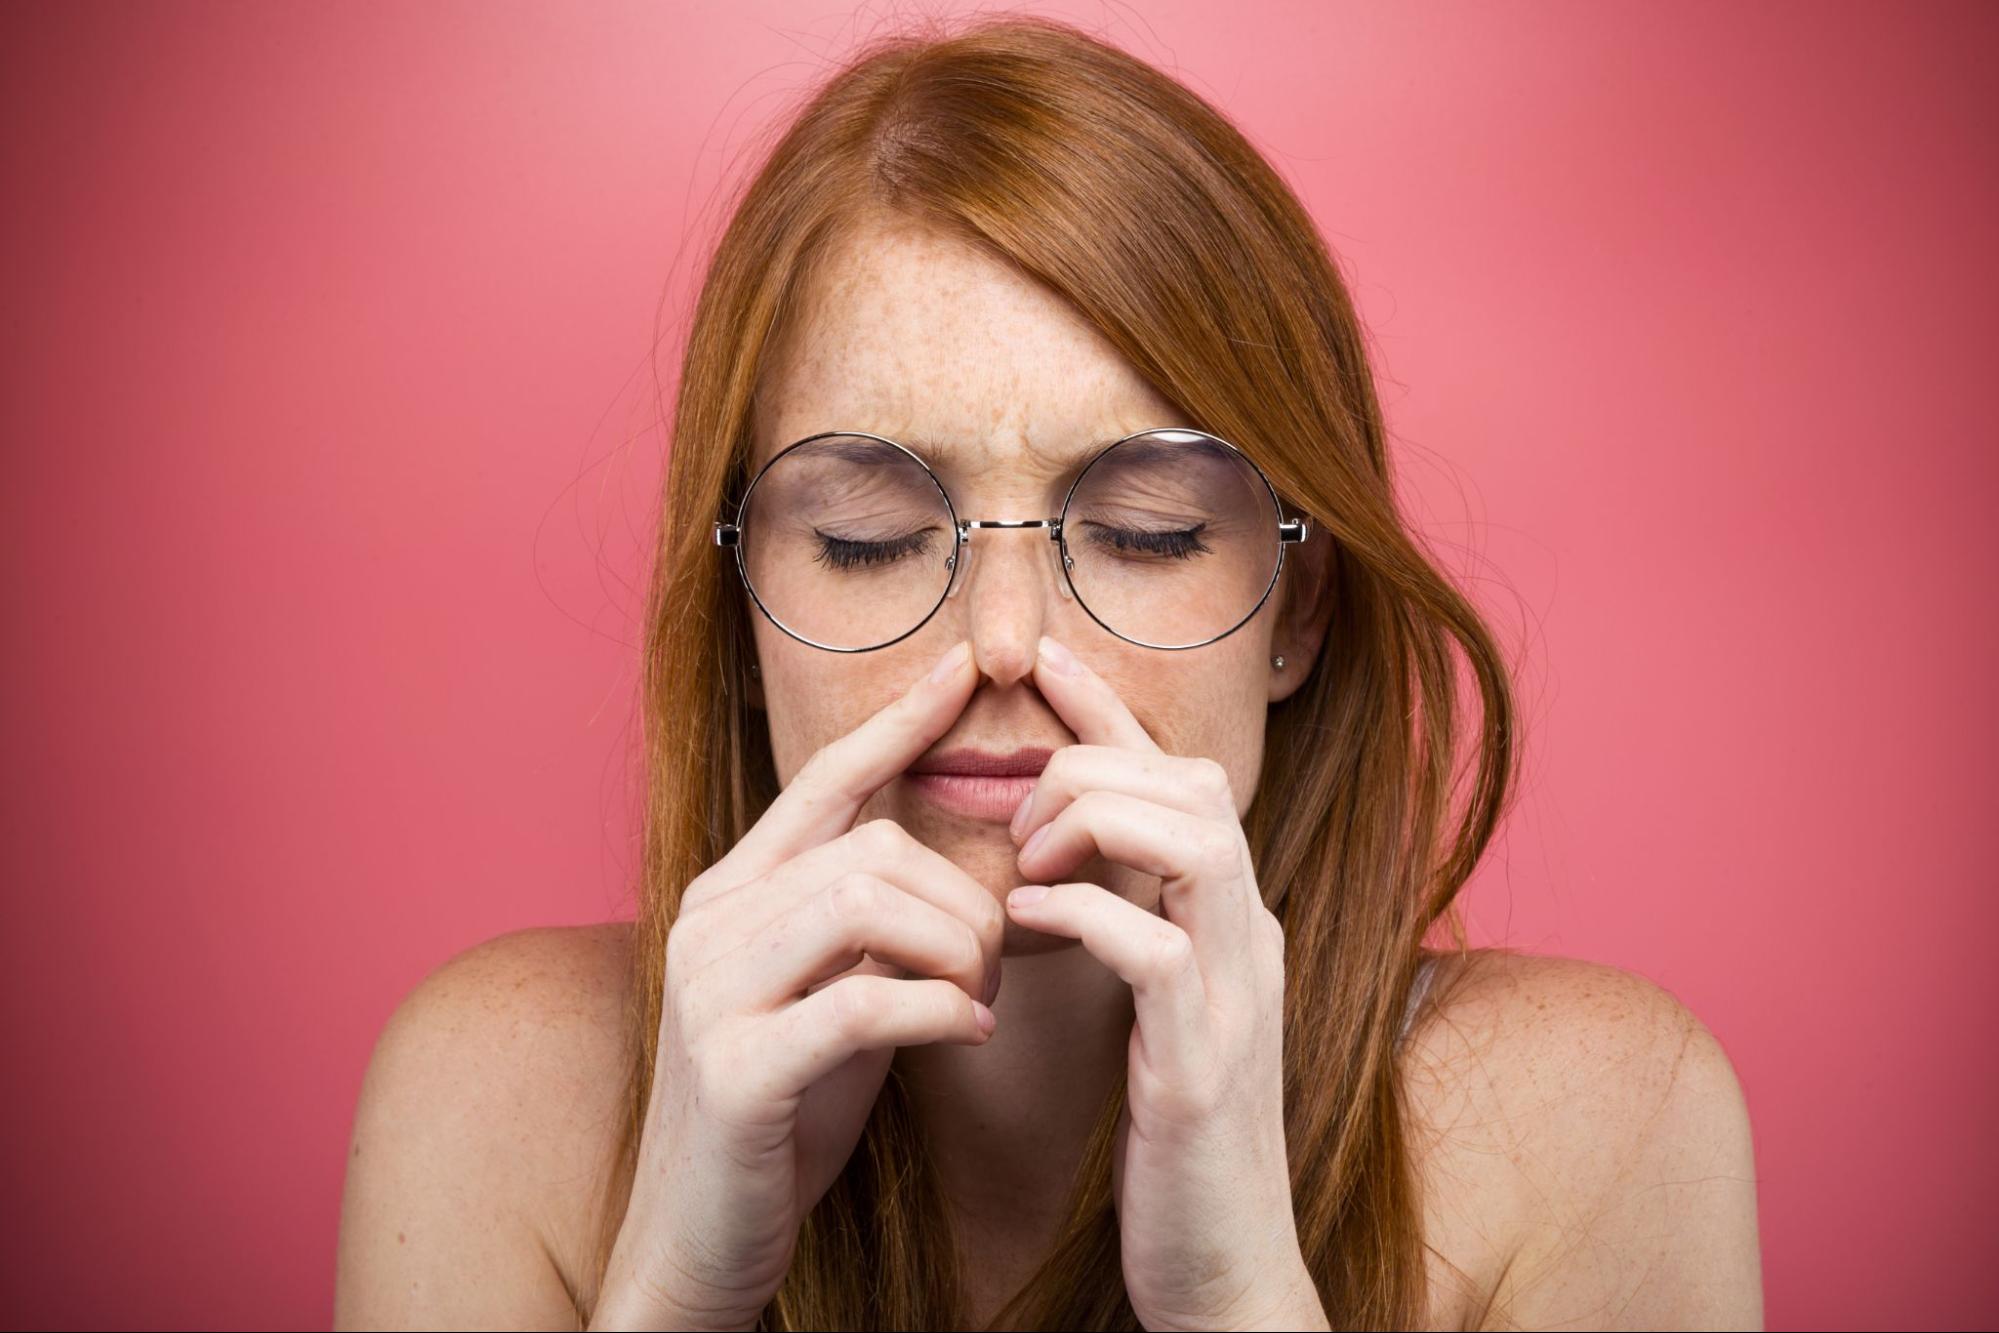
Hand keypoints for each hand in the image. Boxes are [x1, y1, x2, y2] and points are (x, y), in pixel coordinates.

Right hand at [591, 639, 1001, 1330]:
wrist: (702, 1236)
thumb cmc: (785, 1108)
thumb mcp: (826, 990)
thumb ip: (864, 922)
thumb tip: (941, 860)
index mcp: (730, 895)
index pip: (822, 781)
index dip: (897, 722)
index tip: (970, 667)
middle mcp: (708, 925)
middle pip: (870, 847)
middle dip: (961, 896)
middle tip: (992, 960)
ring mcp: (712, 994)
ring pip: (868, 904)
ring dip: (955, 949)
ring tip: (976, 997)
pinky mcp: (737, 1069)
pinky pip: (865, 1001)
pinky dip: (938, 1010)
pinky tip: (967, 1034)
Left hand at [1003, 634, 1326, 1331]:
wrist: (1224, 1268)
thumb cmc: (1175, 1139)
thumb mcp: (1158, 1014)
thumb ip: (1129, 928)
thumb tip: (1062, 869)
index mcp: (1232, 921)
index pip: (1185, 775)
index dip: (1114, 708)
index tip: (1042, 656)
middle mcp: (1250, 939)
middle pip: (1197, 784)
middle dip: (1097, 765)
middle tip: (1020, 820)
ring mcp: (1235, 998)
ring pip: (1194, 840)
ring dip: (1096, 825)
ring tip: (1025, 866)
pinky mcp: (1202, 1065)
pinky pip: (1151, 946)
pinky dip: (1083, 916)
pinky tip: (1023, 928)